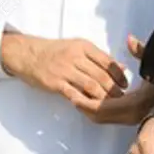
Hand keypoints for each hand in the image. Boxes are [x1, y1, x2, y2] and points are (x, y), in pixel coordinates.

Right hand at [0, 33, 126, 112]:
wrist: (27, 54)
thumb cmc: (55, 51)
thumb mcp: (77, 47)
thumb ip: (99, 57)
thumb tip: (122, 67)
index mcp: (83, 46)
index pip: (107, 61)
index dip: (119, 75)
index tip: (126, 84)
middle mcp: (75, 56)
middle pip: (101, 75)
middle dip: (114, 89)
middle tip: (123, 99)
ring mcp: (65, 70)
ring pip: (91, 85)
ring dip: (103, 97)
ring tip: (111, 105)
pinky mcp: (55, 83)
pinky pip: (74, 94)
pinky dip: (85, 101)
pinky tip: (92, 107)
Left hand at [76, 35, 153, 124]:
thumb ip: (141, 50)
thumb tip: (130, 40)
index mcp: (137, 101)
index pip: (105, 107)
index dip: (87, 102)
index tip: (73, 94)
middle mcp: (134, 113)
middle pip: (100, 116)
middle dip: (84, 107)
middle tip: (69, 95)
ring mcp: (132, 117)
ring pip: (103, 118)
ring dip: (89, 109)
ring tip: (75, 96)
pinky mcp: (130, 116)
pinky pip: (108, 116)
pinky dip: (96, 109)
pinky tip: (88, 99)